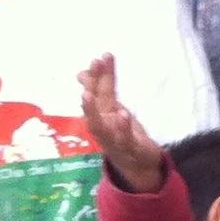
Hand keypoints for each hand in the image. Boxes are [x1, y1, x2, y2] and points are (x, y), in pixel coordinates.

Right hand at [77, 55, 165, 193]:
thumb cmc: (123, 134)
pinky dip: (121, 128)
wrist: (138, 164)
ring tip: (88, 93)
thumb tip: (81, 73)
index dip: (99, 74)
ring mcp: (112, 139)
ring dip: (92, 110)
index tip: (101, 56)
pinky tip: (122, 115)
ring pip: (98, 125)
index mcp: (102, 114)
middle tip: (93, 64)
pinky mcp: (127, 149)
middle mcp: (102, 126)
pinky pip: (122, 139)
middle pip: (95, 104)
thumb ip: (101, 90)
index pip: (99, 90)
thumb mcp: (114, 110)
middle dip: (92, 85)